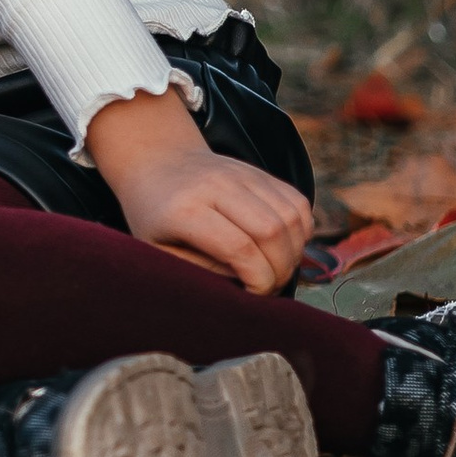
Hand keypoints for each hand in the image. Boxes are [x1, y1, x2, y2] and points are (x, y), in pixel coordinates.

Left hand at [84, 87, 309, 295]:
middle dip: (281, 270)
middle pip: (272, 231)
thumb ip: (198, 271)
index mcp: (186, 209)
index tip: (253, 295)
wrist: (158, 160)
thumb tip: (242, 287)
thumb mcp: (158, 250)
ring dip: (295, 252)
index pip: (239, 248)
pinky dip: (302, 231)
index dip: (258, 281)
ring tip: (277, 269)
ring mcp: (242, 174)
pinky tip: (284, 247)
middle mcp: (217, 185)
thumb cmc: (153, 214)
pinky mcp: (260, 171)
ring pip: (291, 216)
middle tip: (269, 287)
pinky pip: (298, 203)